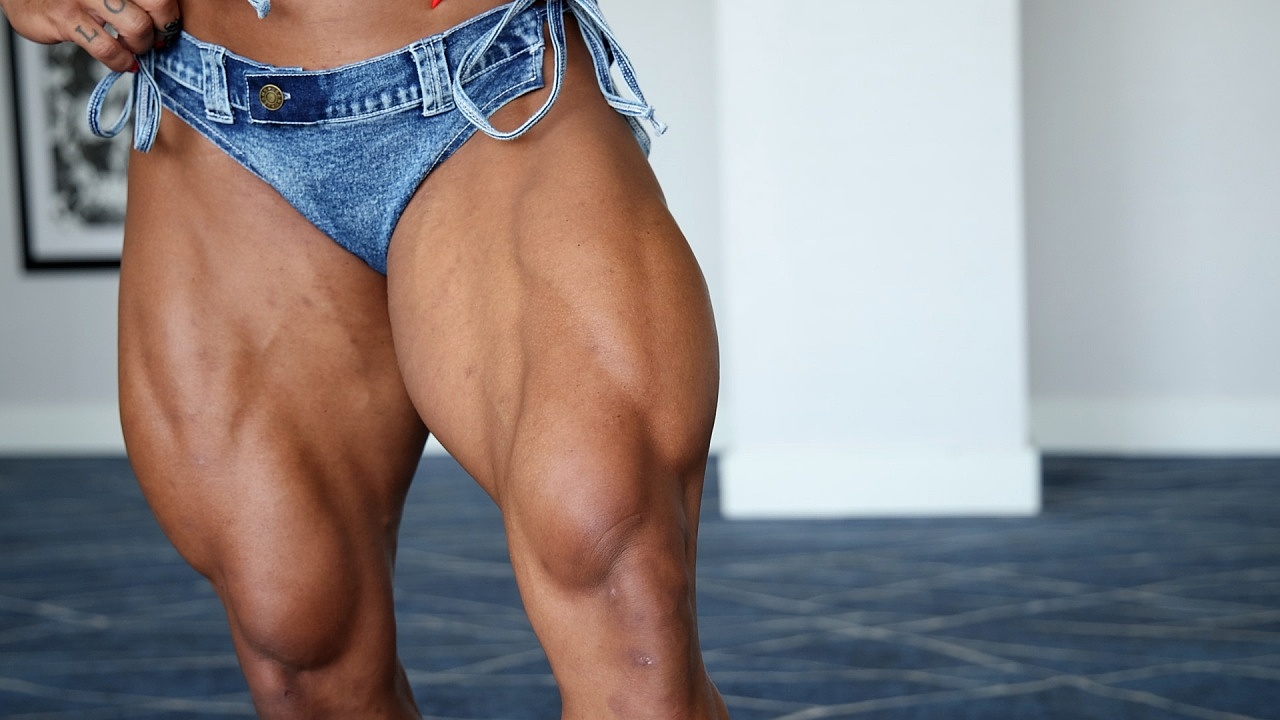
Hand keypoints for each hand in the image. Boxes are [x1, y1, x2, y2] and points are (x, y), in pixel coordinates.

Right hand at [0, 0, 180, 72]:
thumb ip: (136, 2)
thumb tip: (168, 25)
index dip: (170, 17)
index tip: (165, 30)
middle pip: (157, 6)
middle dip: (160, 31)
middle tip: (151, 41)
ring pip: (136, 27)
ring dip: (140, 47)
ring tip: (132, 49)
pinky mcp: (66, 16)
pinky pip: (107, 48)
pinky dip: (121, 62)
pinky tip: (121, 62)